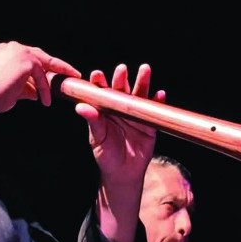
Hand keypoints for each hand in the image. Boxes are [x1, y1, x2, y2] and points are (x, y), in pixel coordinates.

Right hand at [0, 41, 79, 113]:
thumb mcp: (11, 90)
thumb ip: (25, 88)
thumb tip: (36, 94)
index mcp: (6, 51)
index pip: (30, 56)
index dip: (44, 66)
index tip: (54, 74)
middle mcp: (13, 47)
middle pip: (41, 56)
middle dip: (57, 66)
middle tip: (72, 74)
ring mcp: (20, 52)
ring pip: (43, 66)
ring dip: (52, 80)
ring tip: (66, 87)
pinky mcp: (27, 61)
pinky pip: (42, 76)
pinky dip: (45, 89)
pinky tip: (46, 101)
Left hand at [79, 65, 162, 241]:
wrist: (124, 173)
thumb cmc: (106, 155)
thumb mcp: (97, 138)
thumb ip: (93, 121)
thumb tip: (81, 106)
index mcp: (104, 110)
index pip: (101, 93)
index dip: (99, 82)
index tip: (97, 74)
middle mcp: (120, 109)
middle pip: (122, 90)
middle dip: (122, 78)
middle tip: (122, 69)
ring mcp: (136, 115)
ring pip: (139, 95)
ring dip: (143, 82)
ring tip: (145, 70)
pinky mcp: (150, 124)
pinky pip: (155, 111)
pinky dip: (158, 102)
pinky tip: (160, 94)